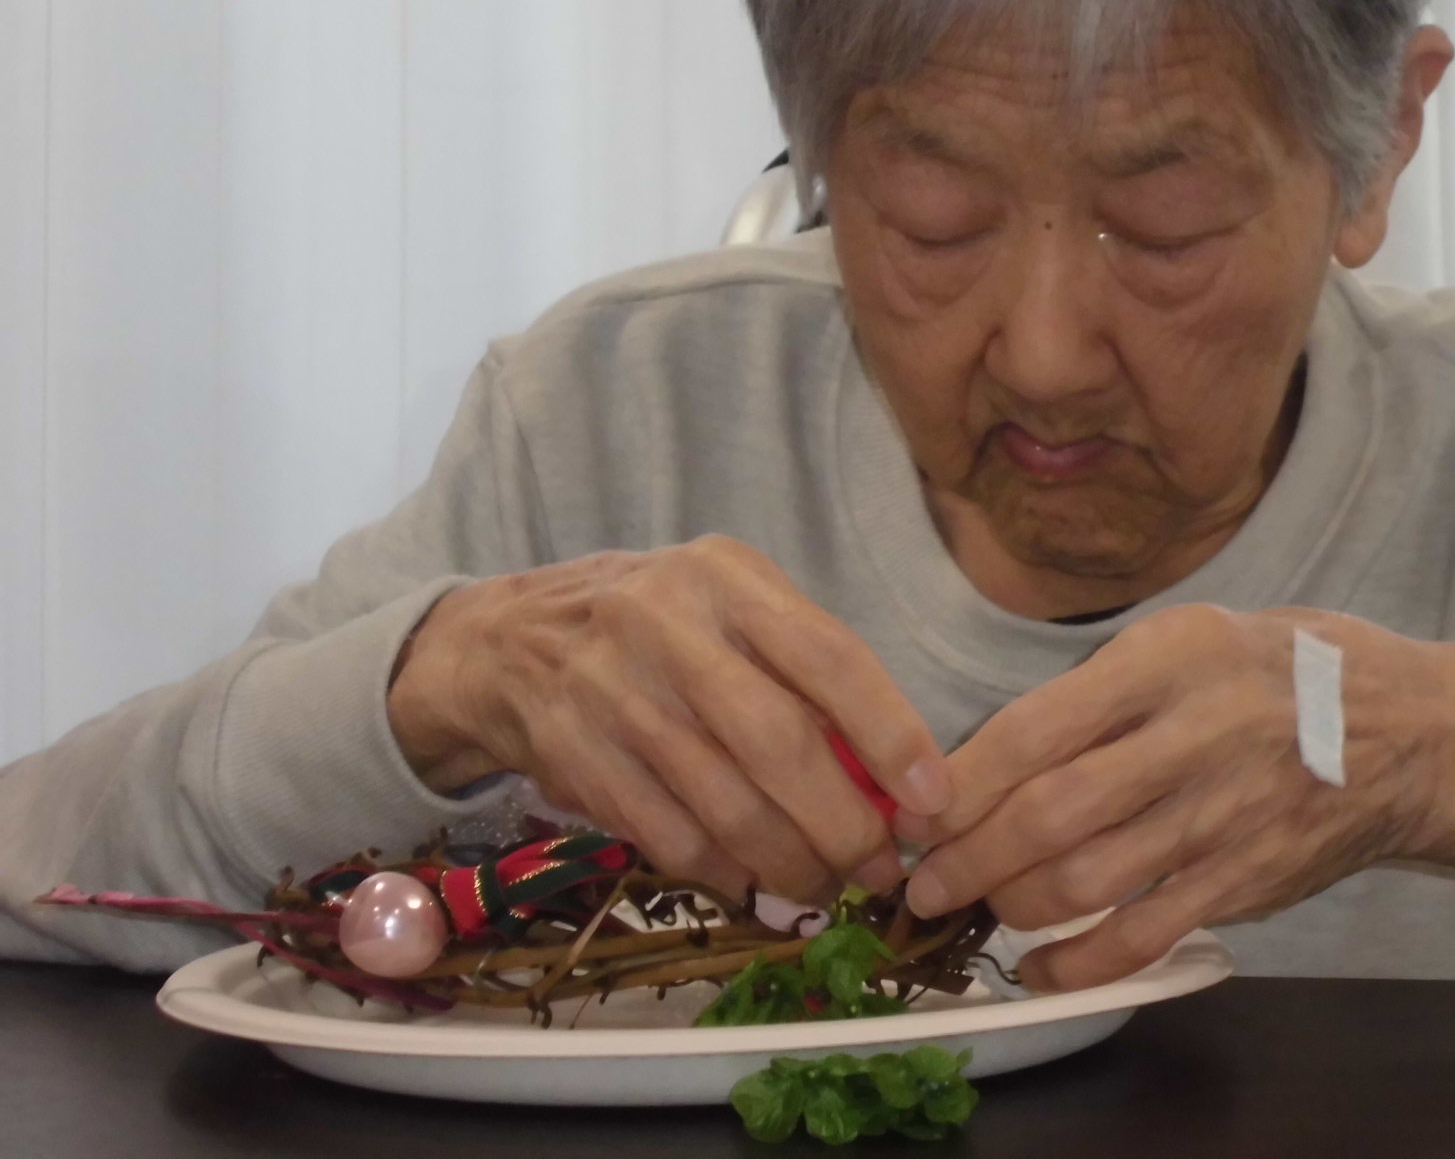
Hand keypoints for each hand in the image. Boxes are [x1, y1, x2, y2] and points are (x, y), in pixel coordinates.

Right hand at [386, 536, 951, 902]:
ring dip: (789, 864)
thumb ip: (807, 671)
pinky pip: (669, 837)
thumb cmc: (663, 626)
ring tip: (823, 886)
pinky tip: (750, 880)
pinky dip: (721, 872)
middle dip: (844, 824)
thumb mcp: (733, 607)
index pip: (830, 658)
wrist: (510, 641)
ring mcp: (613, 692)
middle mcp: (668, 626)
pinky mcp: (573, 755)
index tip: (933, 802)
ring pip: (725, 805)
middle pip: (779, 744)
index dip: (891, 736)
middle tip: (879, 869)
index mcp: (727, 578)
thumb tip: (895, 778)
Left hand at [896, 604, 1454, 990]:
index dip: (963, 780)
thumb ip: (1100, 688)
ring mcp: (1225, 814)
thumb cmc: (1278, 670)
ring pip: (1090, 879)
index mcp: (1169, 658)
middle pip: (1053, 812)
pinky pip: (1146, 933)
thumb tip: (991, 755)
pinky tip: (1041, 964)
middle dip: (970, 855)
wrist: (1409, 730)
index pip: (1038, 726)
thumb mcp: (1191, 635)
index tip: (916, 811)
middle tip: (924, 881)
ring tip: (977, 909)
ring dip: (1013, 905)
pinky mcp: (1248, 879)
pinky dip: (1081, 960)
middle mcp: (1195, 734)